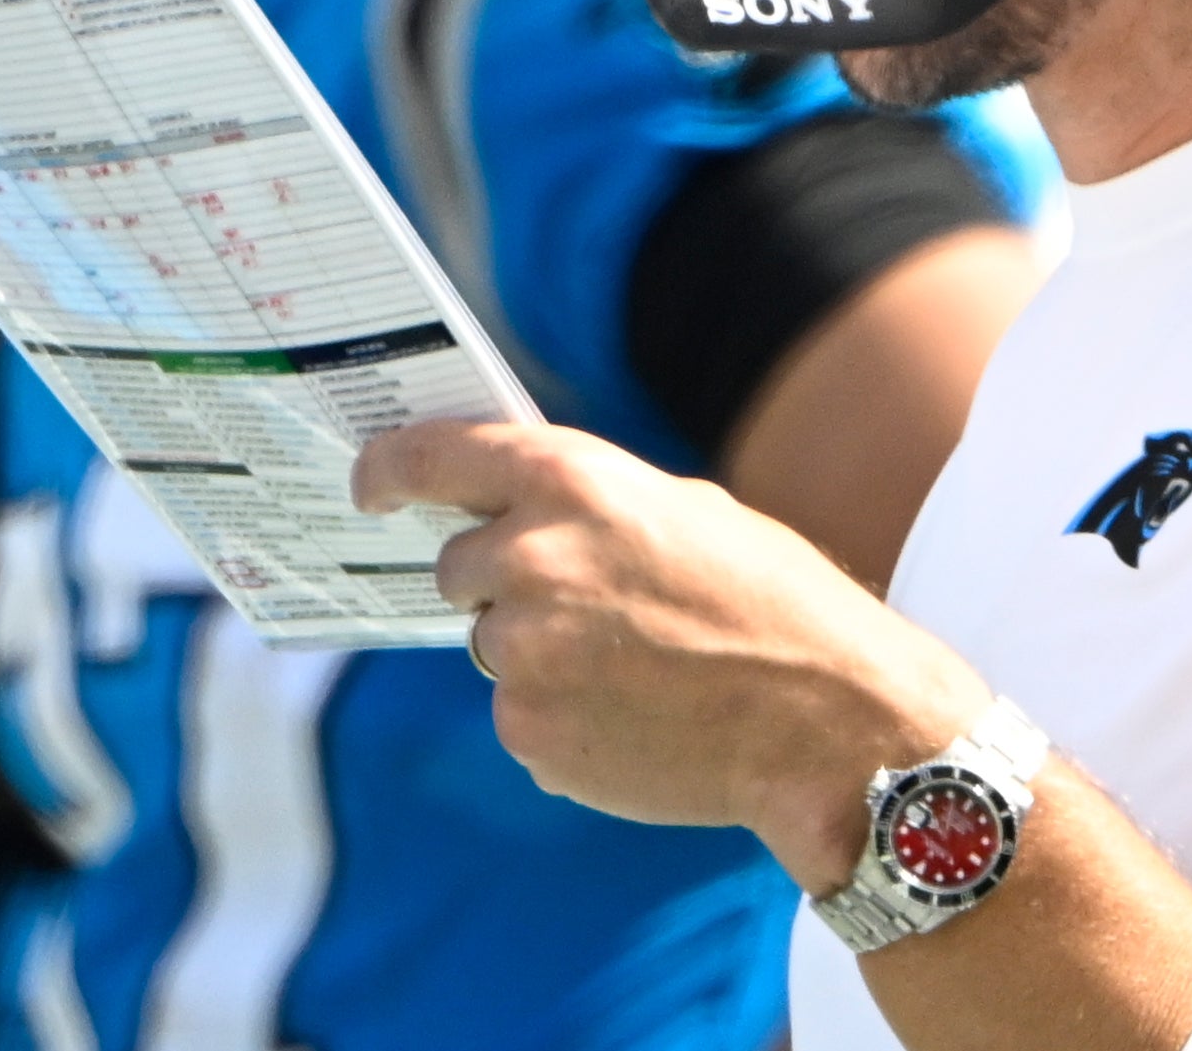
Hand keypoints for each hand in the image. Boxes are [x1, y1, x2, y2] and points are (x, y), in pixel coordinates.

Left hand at [354, 418, 992, 889]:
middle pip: (459, 566)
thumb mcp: (683, 509)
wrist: (824, 722)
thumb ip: (587, 506)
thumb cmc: (772, 602)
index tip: (368, 483)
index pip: (432, 458)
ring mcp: (523, 653)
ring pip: (492, 644)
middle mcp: (532, 560)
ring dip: (540, 652)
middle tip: (586, 602)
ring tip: (634, 664)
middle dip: (504, 581)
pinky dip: (562, 714)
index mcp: (572, 482)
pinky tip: (635, 713)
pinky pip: (518, 713)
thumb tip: (515, 519)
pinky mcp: (529, 732)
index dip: (388, 469)